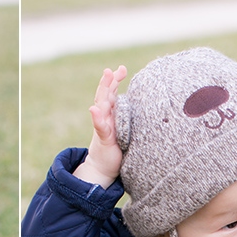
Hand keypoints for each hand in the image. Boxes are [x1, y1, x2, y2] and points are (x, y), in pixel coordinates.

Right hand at [73, 65, 127, 187]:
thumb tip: (143, 105)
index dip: (114, 80)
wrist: (103, 168)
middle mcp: (105, 117)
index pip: (111, 93)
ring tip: (106, 78)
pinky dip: (97, 117)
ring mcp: (103, 127)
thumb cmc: (116, 148)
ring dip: (103, 92)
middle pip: (105, 95)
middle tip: (111, 70)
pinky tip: (94, 109)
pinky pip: (101, 127)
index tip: (121, 68)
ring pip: (102, 106)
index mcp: (110, 114)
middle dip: (108, 81)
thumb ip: (126, 117)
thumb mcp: (123, 130)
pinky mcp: (104, 139)